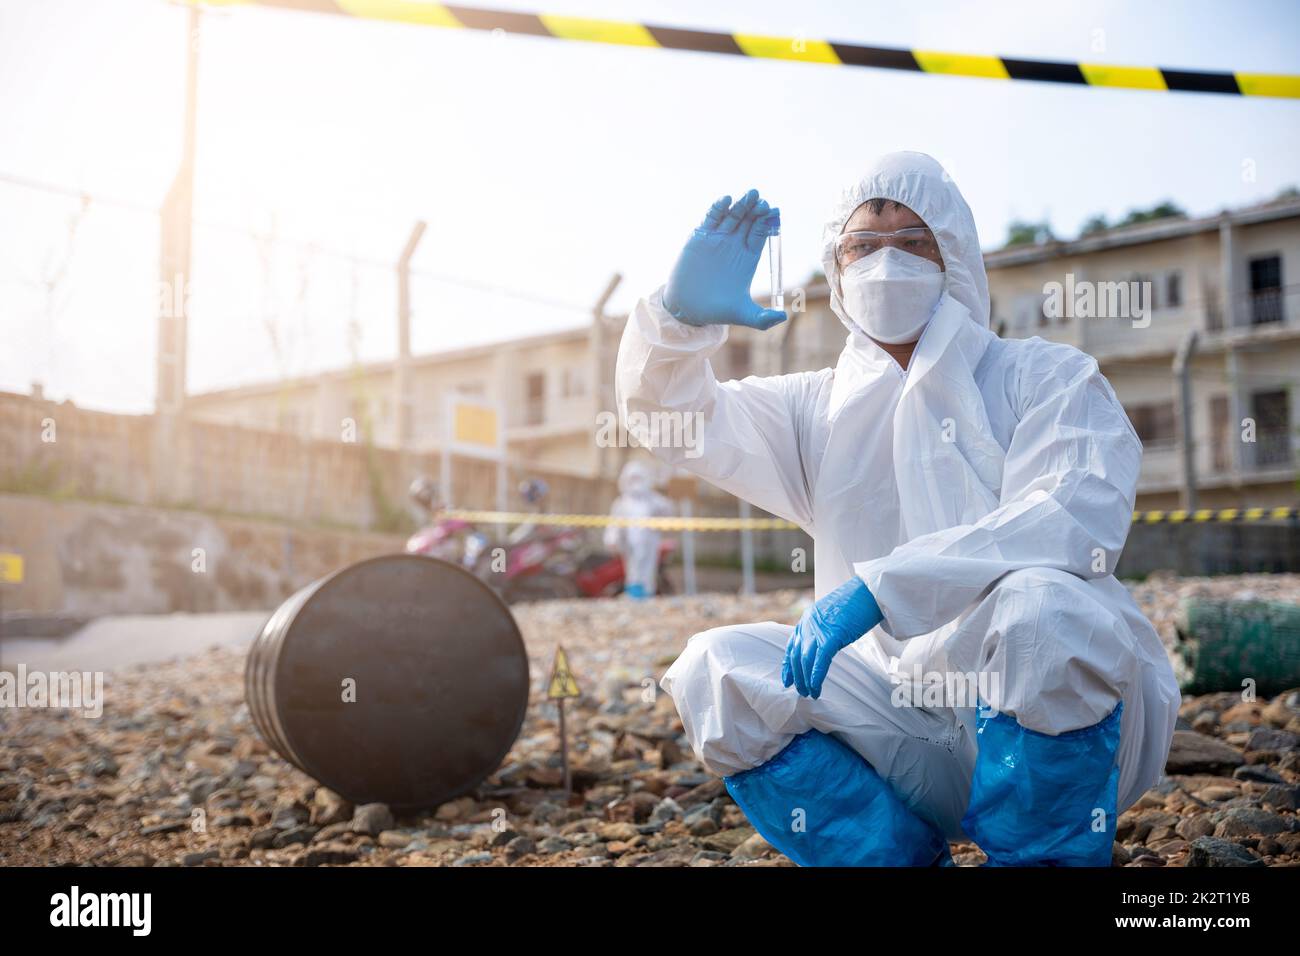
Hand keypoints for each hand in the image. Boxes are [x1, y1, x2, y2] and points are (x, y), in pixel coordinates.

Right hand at [663, 188, 785, 329]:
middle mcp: (735, 245)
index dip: (768, 221)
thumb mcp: (742, 314)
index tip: (774, 211)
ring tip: (750, 195)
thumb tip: (783, 318)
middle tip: (762, 201)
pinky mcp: (700, 236)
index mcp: (748, 257)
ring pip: (733, 215)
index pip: (761, 233)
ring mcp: (718, 238)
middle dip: (756, 209)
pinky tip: (726, 201)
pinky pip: (711, 217)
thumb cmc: (716, 311)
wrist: (687, 308)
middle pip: (749, 220)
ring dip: (741, 204)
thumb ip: (762, 318)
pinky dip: (718, 208)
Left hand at [782, 577, 882, 698]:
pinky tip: (816, 686)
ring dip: (806, 679)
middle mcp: (808, 623)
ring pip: (805, 659)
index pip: (792, 645)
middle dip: (797, 676)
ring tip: (810, 693)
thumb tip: (825, 648)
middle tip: (801, 691)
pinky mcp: (832, 634)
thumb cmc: (857, 604)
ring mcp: (819, 628)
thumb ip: (825, 631)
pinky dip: (816, 674)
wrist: (870, 592)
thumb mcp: (834, 617)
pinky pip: (821, 658)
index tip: (787, 679)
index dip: (788, 664)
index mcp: (808, 618)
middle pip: (796, 655)